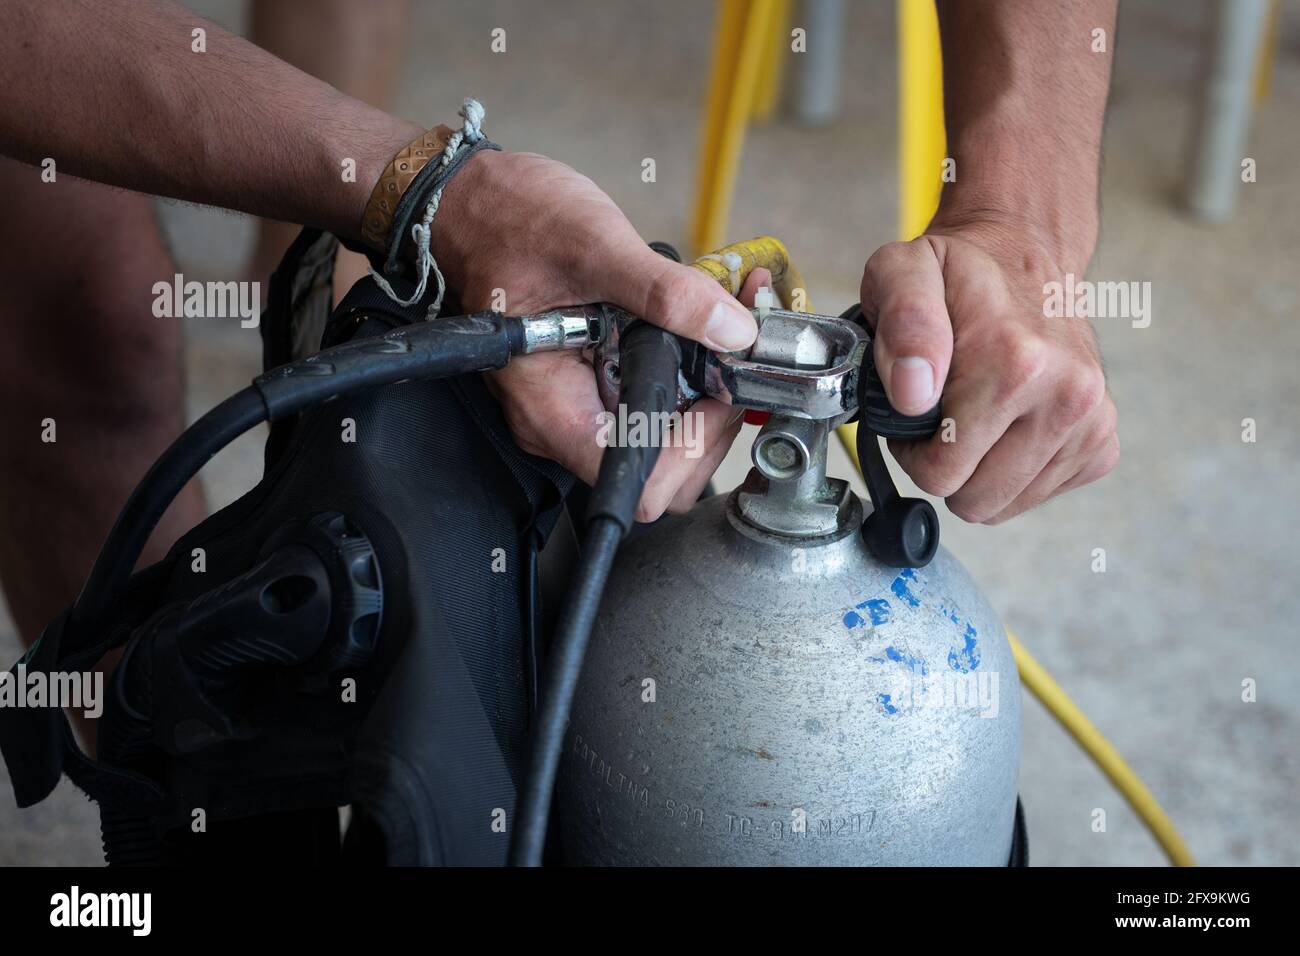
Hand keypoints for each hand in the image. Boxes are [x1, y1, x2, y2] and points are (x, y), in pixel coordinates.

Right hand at [429, 150, 763, 520]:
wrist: (473, 198)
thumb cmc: (506, 220)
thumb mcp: (593, 245)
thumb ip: (665, 293)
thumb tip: (732, 330)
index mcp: (551, 408)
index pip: (640, 486)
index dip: (692, 450)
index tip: (716, 391)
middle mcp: (562, 419)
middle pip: (661, 471)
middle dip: (711, 419)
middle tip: (733, 356)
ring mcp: (577, 401)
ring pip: (663, 436)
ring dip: (707, 391)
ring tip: (727, 326)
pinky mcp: (593, 379)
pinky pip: (651, 398)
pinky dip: (690, 369)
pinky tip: (705, 322)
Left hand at [859, 221, 1117, 523]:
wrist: (1027, 256)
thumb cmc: (958, 273)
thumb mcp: (902, 274)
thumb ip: (902, 325)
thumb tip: (912, 394)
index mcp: (1016, 362)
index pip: (941, 473)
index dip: (913, 450)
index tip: (915, 411)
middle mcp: (1067, 394)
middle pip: (977, 500)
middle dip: (947, 466)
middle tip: (941, 414)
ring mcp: (1091, 421)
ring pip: (1007, 505)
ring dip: (980, 471)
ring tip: (974, 415)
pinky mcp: (1103, 440)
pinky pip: (1040, 495)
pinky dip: (1014, 471)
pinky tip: (1008, 422)